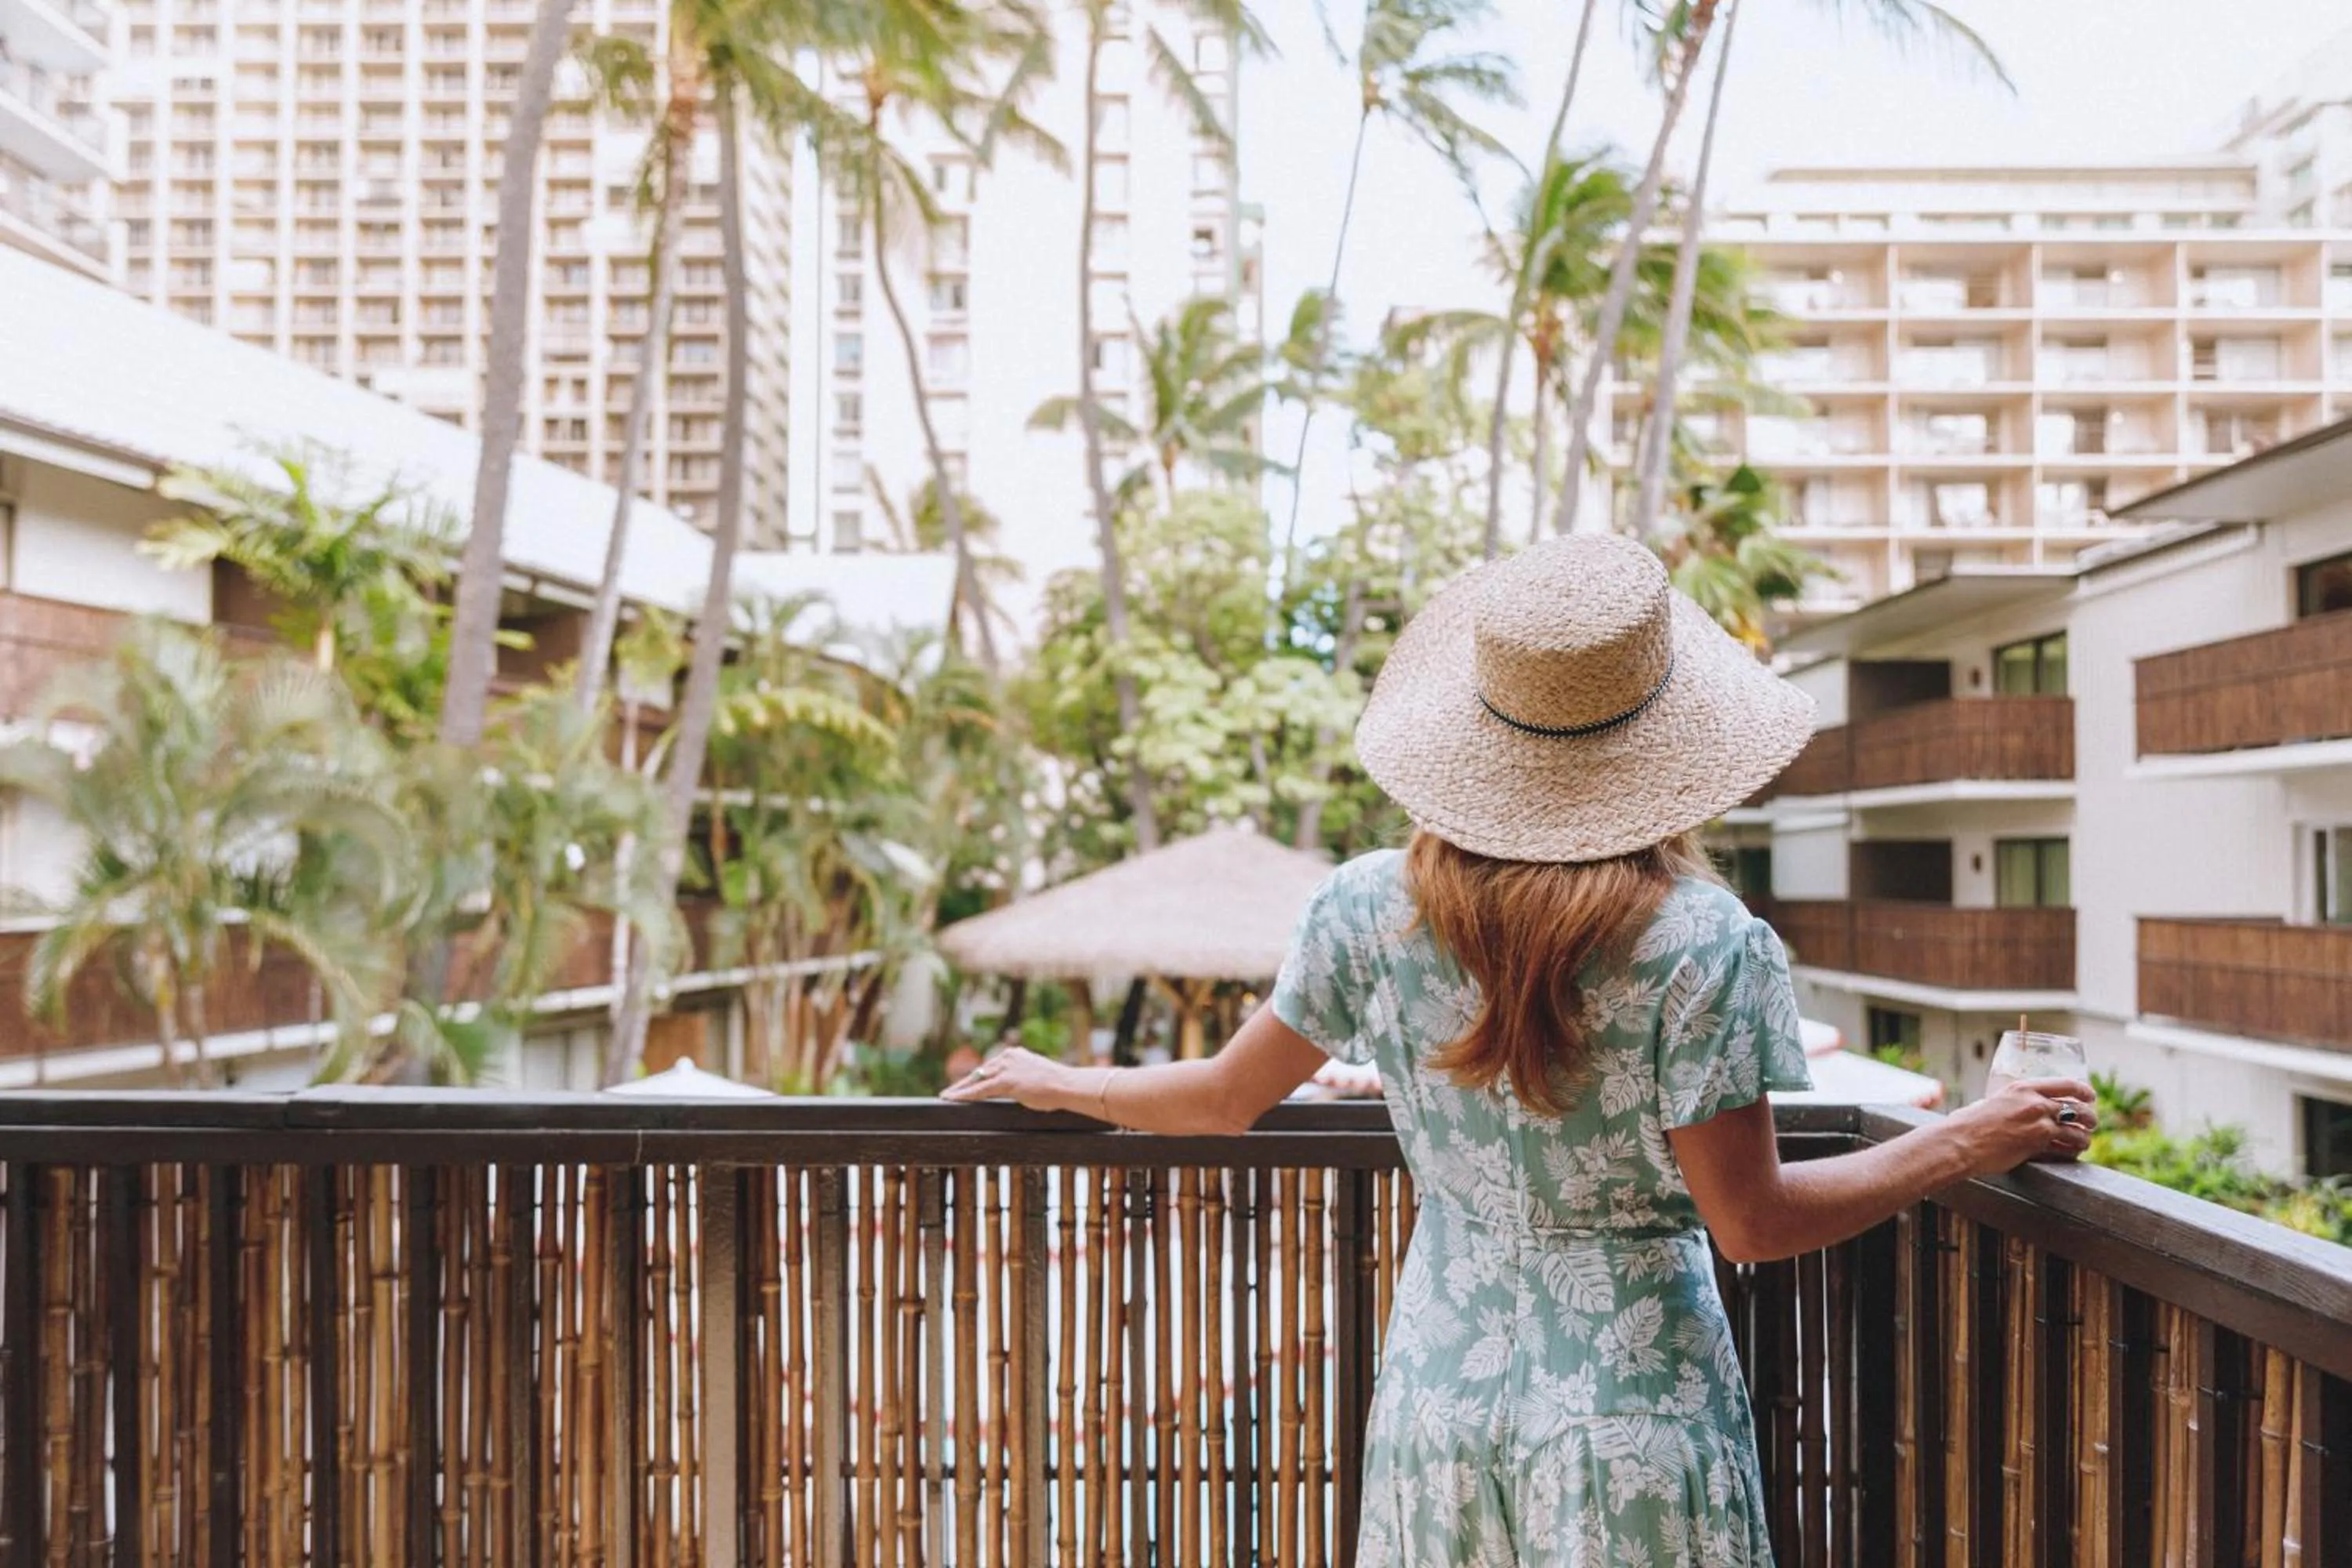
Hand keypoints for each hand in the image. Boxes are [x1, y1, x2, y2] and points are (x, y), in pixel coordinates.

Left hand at [939, 1046, 1082, 1111]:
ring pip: (976, 1080)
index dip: (977, 1076)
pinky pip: (980, 1090)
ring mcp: (1005, 1068)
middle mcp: (1008, 1057)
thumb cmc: (1057, 1085)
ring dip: (960, 1089)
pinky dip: (965, 1095)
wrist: (1067, 1085)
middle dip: (964, 1083)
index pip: (991, 1066)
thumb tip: (1017, 1087)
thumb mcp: (1035, 1076)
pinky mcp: (1005, 1081)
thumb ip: (1022, 1078)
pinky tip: (953, 1099)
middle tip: (949, 1092)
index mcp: (1015, 1054)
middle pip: (980, 1071)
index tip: (966, 1082)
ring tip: (947, 1097)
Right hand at [1946, 1078, 2098, 1175]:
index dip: (2084, 1090)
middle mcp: (2035, 1104)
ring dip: (2084, 1137)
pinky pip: (2065, 1149)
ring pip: (2076, 1131)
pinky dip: (2072, 1152)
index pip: (2067, 1084)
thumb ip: (2011, 1102)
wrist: (1960, 1142)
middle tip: (2091, 1122)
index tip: (2090, 1096)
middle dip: (2089, 1117)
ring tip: (2085, 1141)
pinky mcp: (2038, 1147)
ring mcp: (2039, 1126)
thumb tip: (2016, 1105)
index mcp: (2024, 1088)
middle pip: (2077, 1108)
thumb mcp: (1993, 1101)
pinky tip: (2073, 1153)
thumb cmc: (1968, 1122)